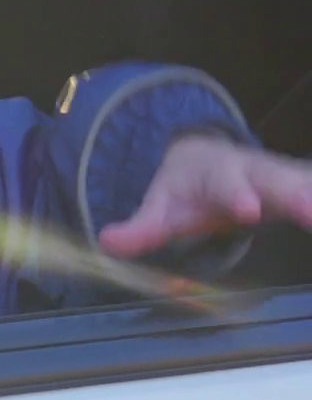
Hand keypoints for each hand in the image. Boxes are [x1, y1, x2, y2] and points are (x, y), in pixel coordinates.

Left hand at [100, 135, 311, 256]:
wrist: (206, 156)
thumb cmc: (186, 188)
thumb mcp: (160, 207)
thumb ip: (139, 228)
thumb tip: (108, 243)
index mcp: (220, 175)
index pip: (227, 185)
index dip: (237, 195)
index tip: (246, 209)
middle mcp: (259, 173)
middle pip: (283, 182)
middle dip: (300, 195)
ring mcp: (287, 179)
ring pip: (309, 185)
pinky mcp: (305, 188)